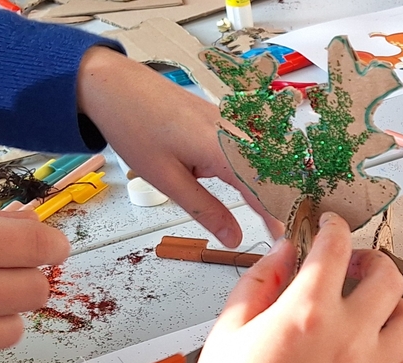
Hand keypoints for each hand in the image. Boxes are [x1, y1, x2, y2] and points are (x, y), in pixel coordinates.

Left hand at [76, 47, 284, 246]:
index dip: (278, 216)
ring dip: (272, 187)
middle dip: (283, 202)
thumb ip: (205, 210)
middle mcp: (234, 131)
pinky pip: (250, 149)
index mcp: (222, 147)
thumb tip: (234, 237)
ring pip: (264, 160)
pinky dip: (257, 171)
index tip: (287, 238)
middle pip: (273, 172)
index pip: (264, 187)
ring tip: (277, 217)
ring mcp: (230, 122)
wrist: (114, 85)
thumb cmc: (134, 127)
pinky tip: (258, 188)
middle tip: (287, 234)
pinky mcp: (223, 121)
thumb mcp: (167, 179)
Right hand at [183, 212, 402, 362]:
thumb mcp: (228, 329)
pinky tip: (370, 358)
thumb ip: (260, 281)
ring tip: (372, 313)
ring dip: (393, 308)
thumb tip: (284, 251)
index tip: (329, 226)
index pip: (336, 247)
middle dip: (373, 261)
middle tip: (355, 268)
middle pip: (389, 277)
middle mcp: (347, 336)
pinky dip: (392, 358)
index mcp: (306, 310)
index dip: (334, 227)